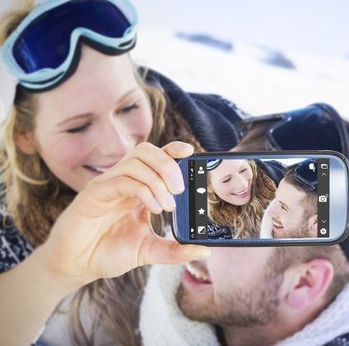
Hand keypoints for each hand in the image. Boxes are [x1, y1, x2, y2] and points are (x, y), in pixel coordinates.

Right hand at [39, 141, 209, 290]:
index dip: (172, 150)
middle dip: (168, 165)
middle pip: (146, 152)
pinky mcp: (94, 194)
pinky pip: (122, 180)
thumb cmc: (108, 253)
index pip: (155, 157)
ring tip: (167, 204)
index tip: (190, 152)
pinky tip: (153, 208)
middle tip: (180, 190)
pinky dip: (143, 190)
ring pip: (135, 162)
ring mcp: (107, 185)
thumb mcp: (149, 251)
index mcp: (137, 188)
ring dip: (158, 180)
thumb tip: (205, 252)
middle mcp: (123, 181)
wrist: (76, 266)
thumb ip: (176, 251)